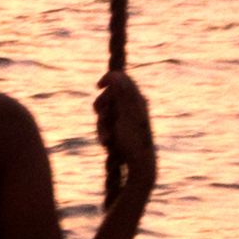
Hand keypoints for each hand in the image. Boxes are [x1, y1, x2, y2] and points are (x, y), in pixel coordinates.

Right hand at [94, 69, 155, 198]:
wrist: (140, 164)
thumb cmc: (135, 138)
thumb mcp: (127, 112)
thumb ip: (122, 92)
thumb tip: (116, 74)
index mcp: (137, 99)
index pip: (121, 79)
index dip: (108, 79)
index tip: (98, 87)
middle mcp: (131, 107)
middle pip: (110, 95)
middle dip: (101, 104)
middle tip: (100, 114)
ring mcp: (125, 119)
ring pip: (105, 112)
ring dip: (101, 123)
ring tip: (105, 136)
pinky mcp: (120, 131)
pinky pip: (106, 126)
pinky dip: (103, 132)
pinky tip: (105, 142)